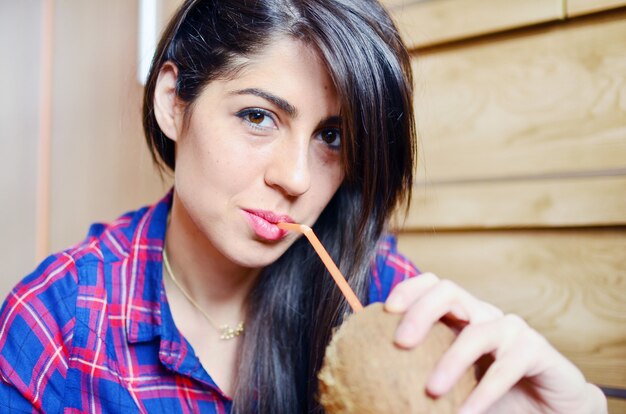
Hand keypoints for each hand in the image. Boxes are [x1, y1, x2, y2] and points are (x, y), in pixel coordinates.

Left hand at [384, 273, 607, 413]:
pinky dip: (484, 392)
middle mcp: (484, 316)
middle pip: (449, 291)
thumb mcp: (456, 388)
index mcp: (461, 317)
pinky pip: (507, 366)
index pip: (432, 286)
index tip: (384, 311)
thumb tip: (379, 389)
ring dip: (451, 362)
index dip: (409, 290)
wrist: (552, 412)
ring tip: (431, 391)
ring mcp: (512, 329)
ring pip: (477, 332)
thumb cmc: (497, 398)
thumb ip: (424, 381)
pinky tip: (466, 413)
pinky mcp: (537, 350)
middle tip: (400, 343)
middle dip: (421, 311)